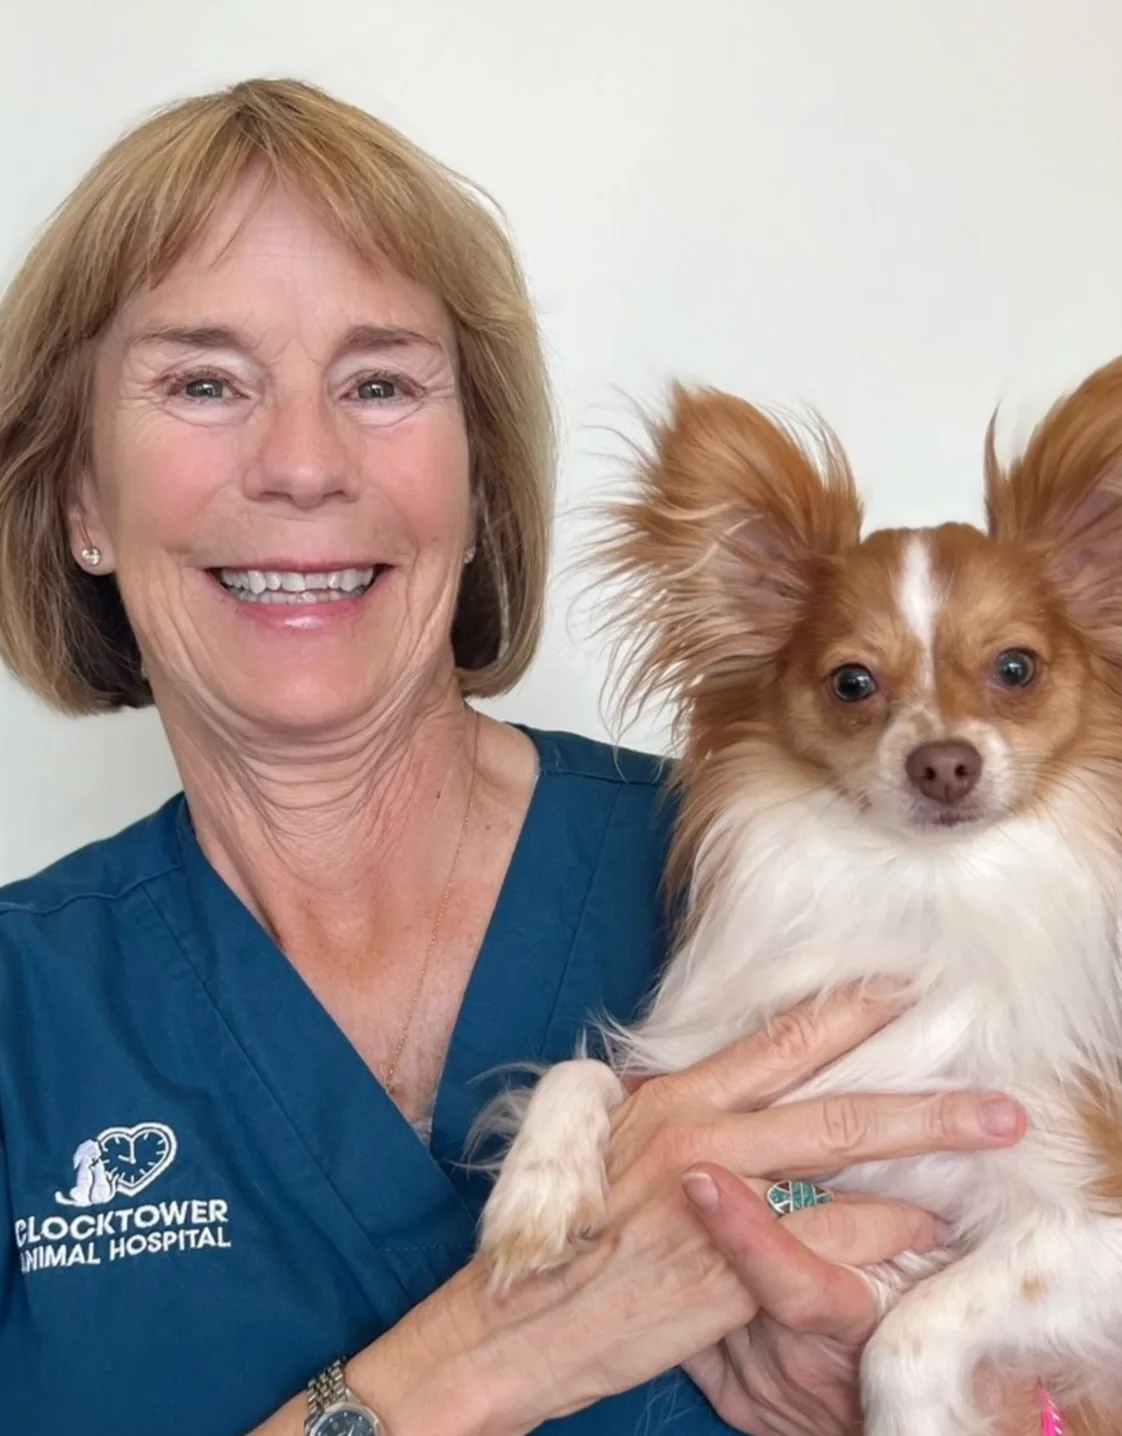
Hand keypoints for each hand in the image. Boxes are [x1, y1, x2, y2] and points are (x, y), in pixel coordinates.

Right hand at [318, 990, 1025, 1435]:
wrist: (513, 1317)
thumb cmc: (558, 1233)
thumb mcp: (602, 1145)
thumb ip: (663, 1112)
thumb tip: (712, 1087)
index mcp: (668, 1096)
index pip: (777, 1041)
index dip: (847, 1013)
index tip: (903, 993)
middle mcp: (698, 1134)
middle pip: (835, 1103)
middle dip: (926, 1099)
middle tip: (997, 1097)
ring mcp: (717, 1200)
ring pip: (846, 1167)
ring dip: (922, 1164)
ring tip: (976, 1153)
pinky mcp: (729, 1267)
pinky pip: (829, 1239)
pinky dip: (884, 1233)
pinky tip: (921, 1228)